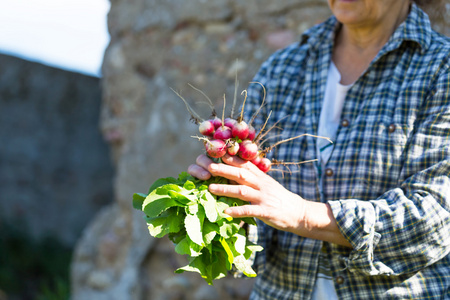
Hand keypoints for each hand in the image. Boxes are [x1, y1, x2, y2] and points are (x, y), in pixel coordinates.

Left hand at [190, 154, 306, 232]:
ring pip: (242, 191)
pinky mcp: (266, 211)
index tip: (216, 152)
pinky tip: (226, 211)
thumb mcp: (267, 184)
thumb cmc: (279, 199)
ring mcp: (264, 198)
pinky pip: (250, 210)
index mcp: (261, 177)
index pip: (244, 164)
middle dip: (224, 169)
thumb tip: (236, 171)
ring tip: (210, 188)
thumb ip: (254, 178)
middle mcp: (262, 184)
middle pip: (241, 174)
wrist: (299, 213)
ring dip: (226, 189)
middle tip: (208, 167)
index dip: (230, 158)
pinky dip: (237, 211)